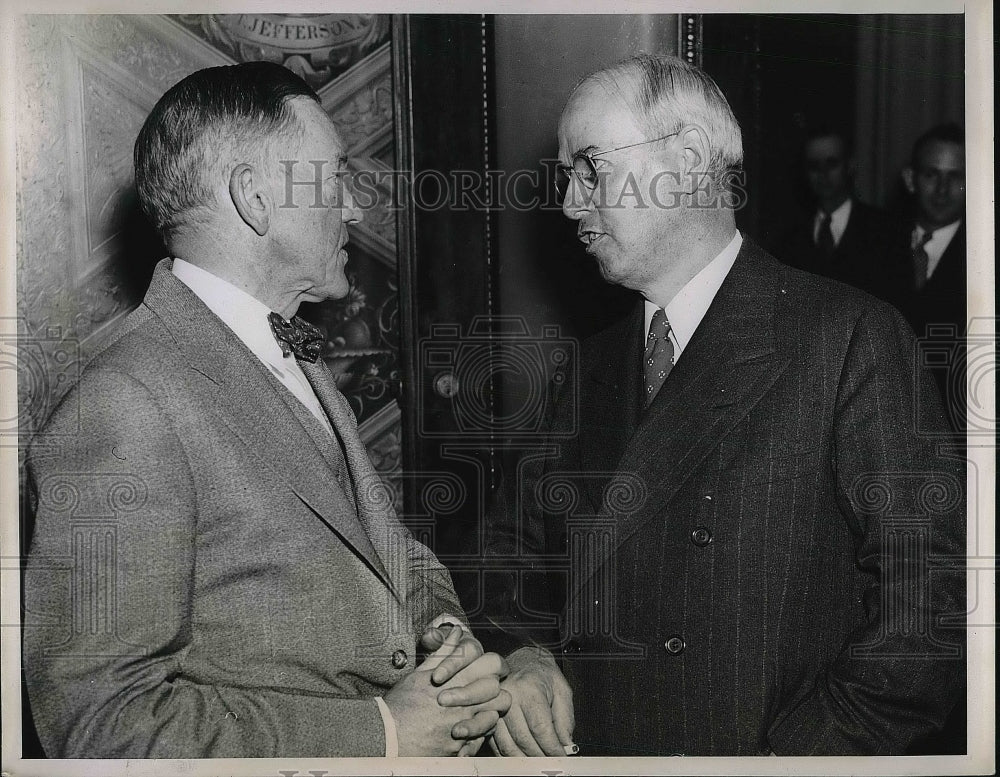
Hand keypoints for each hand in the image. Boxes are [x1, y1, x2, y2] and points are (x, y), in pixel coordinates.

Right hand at [385, 625, 510, 755]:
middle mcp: (463, 706)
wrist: (386, 737)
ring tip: (477, 712)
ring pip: (494, 718)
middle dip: (495, 692)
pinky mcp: (459, 749)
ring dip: (489, 714)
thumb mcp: (420, 673)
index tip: (487, 671)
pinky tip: (465, 730)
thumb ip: (444, 652)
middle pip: (500, 694)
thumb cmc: (401, 704)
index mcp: (455, 682)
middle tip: (485, 692)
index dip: (494, 667)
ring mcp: (463, 729)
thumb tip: (458, 631)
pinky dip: (477, 735)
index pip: (493, 666)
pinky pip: (481, 740)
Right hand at [487, 646, 574, 755]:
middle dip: (540, 757)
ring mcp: (494, 705)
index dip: (552, 749)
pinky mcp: (486, 714)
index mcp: (530, 689)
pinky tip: (520, 757)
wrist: (522, 658)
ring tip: (536, 763)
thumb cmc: (543, 674)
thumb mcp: (562, 691)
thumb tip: (566, 747)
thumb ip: (565, 720)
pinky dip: (507, 754)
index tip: (560, 758)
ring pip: (507, 744)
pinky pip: (495, 742)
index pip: (541, 729)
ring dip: (523, 759)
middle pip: (523, 739)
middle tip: (551, 764)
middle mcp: (509, 697)